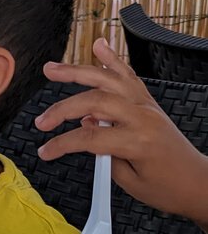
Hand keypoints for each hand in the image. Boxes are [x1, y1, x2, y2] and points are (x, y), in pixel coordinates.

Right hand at [35, 38, 207, 226]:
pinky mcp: (149, 102)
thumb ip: (104, 155)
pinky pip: (128, 75)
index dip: (62, 144)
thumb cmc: (167, 187)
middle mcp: (143, 116)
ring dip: (78, 72)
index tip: (46, 151)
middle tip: (42, 121)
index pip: (90, 138)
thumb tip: (84, 133)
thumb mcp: (129, 182)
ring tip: (52, 70)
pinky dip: (113, 59)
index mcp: (138, 141)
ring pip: (109, 80)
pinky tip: (99, 46)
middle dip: (63, 109)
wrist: (197, 183)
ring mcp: (147, 105)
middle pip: (95, 101)